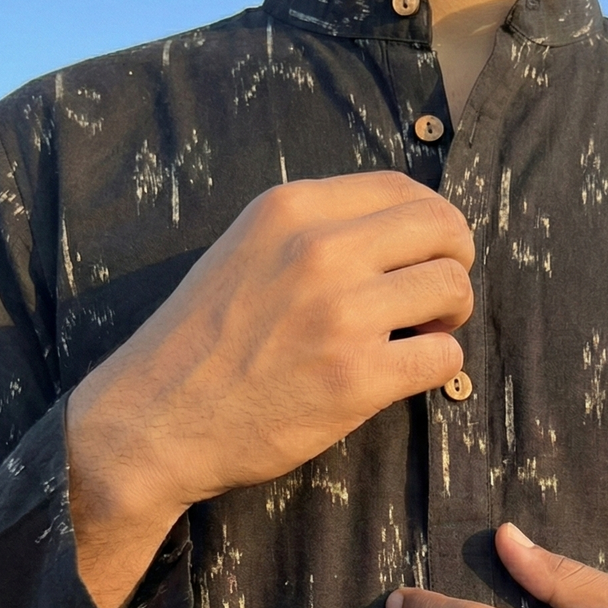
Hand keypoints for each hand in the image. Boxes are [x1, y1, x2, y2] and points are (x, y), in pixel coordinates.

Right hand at [67, 172, 473, 607]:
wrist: (153, 420)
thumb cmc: (200, 344)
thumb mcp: (245, 252)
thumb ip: (310, 232)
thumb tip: (395, 229)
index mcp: (291, 210)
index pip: (403, 187)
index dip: (432, 222)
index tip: (424, 254)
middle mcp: (320, 251)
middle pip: (443, 229)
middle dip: (455, 262)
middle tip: (434, 299)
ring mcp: (341, 314)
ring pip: (452, 288)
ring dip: (449, 316)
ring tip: (420, 335)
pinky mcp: (357, 377)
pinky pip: (443, 356)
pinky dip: (438, 366)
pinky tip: (406, 373)